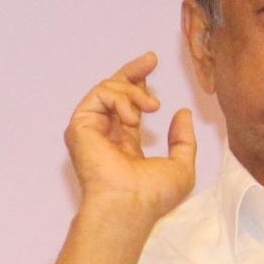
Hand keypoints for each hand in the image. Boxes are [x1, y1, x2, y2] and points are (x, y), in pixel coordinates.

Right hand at [64, 52, 196, 224]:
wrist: (130, 203)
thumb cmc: (153, 195)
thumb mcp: (181, 165)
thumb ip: (184, 139)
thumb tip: (183, 113)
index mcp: (124, 143)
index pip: (129, 107)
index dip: (139, 85)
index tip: (153, 66)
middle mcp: (105, 134)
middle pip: (114, 91)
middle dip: (132, 72)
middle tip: (151, 59)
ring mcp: (91, 130)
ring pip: (108, 89)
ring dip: (135, 93)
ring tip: (151, 108)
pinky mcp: (80, 126)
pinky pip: (100, 95)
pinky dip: (120, 99)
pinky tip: (132, 117)